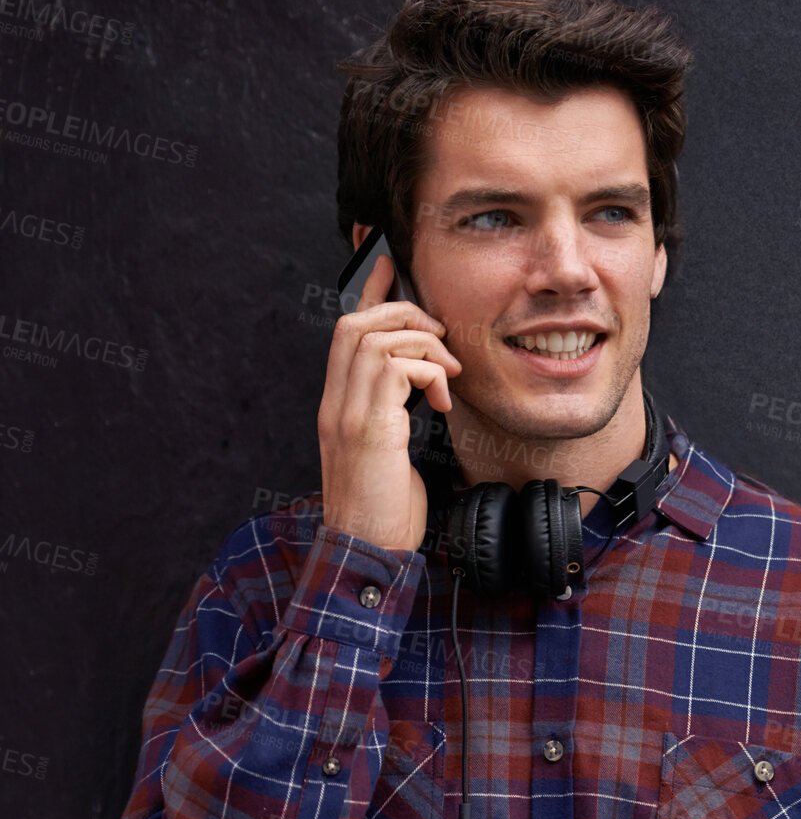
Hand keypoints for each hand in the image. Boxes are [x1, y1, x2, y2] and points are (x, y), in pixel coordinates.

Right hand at [317, 254, 462, 551]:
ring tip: (447, 375)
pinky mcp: (367, 428)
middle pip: (355, 323)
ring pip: (374, 337)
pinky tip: (442, 399)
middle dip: (403, 314)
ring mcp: (346, 414)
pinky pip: (394, 367)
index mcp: (340, 406)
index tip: (390, 265)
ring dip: (423, 345)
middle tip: (441, 339)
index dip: (369, 294)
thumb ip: (396, 414)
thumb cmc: (385, 509)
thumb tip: (425, 386)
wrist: (367, 553)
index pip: (346, 333)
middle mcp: (335, 404)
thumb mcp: (392, 451)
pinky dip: (428, 372)